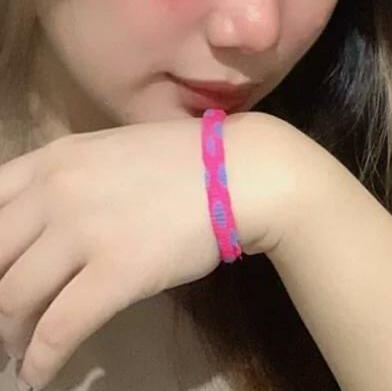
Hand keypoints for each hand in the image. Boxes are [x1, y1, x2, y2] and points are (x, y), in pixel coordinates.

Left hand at [0, 111, 293, 388]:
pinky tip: (38, 375)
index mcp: (54, 158)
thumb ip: (67, 180)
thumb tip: (36, 229)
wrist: (237, 169)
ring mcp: (84, 230)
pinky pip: (58, 329)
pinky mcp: (116, 271)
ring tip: (18, 350)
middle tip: (4, 321)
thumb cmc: (179, 160)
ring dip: (10, 335)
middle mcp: (57, 190)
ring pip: (13, 298)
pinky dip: (39, 361)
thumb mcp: (109, 153)